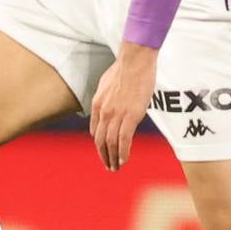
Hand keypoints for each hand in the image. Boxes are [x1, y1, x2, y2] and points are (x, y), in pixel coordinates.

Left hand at [90, 42, 156, 170]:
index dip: (100, 143)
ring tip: (116, 167)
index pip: (95, 130)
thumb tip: (106, 103)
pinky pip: (123, 141)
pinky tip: (124, 160)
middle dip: (104, 156)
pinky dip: (123, 153)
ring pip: (111, 143)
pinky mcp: (130, 117)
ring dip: (113, 158)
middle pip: (100, 140)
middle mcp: (103, 112)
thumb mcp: (106, 83)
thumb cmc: (124, 69)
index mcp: (97, 104)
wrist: (134, 62)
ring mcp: (116, 115)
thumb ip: (105, 96)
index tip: (105, 150)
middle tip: (108, 166)